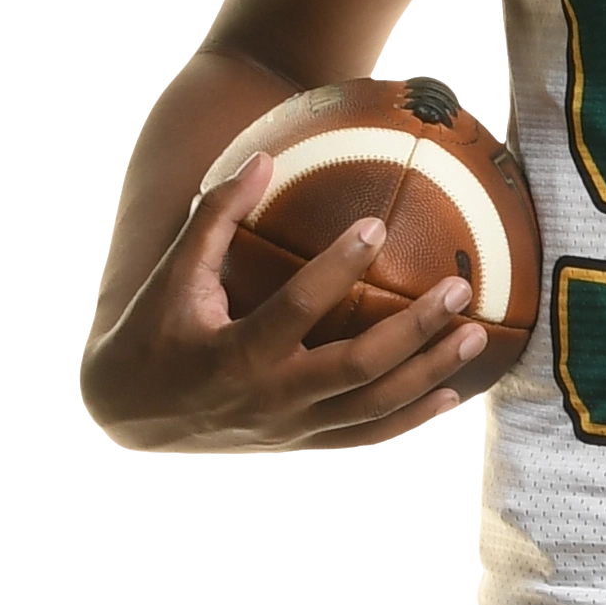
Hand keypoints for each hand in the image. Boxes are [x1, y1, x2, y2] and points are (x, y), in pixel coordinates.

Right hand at [76, 150, 488, 453]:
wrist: (128, 415)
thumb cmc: (152, 331)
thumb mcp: (174, 274)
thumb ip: (216, 216)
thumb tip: (263, 158)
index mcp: (235, 354)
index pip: (297, 307)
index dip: (338, 267)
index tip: (376, 224)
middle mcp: (269, 398)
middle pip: (356, 367)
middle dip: (413, 330)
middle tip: (460, 289)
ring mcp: (289, 429)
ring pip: (372, 408)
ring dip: (428, 374)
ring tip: (477, 336)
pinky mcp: (299, 446)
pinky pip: (366, 438)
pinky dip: (410, 420)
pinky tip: (452, 395)